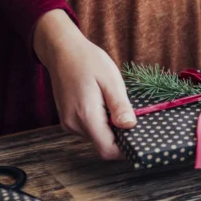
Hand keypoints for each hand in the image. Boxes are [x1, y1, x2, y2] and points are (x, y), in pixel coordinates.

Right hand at [33, 10, 136, 159]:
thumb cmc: (87, 60)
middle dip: (119, 136)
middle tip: (131, 116)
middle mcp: (74, 124)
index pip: (107, 150)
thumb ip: (120, 106)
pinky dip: (100, 122)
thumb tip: (130, 126)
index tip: (139, 140)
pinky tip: (104, 104)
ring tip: (114, 104)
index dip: (124, 151)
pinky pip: (88, 129)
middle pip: (102, 144)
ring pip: (96, 137)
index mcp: (86, 115)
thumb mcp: (111, 80)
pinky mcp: (67, 119)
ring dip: (110, 128)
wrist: (61, 49)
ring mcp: (68, 123)